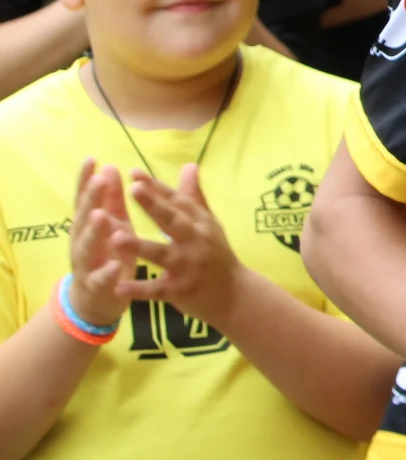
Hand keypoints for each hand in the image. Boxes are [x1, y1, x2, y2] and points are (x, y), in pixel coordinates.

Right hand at [66, 159, 134, 328]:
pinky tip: (113, 265)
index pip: (85, 199)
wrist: (98, 299)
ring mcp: (87, 264)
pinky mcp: (97, 286)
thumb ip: (112, 199)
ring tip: (102, 216)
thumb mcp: (113, 223)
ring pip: (87, 247)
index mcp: (89, 224)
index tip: (92, 159)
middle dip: (90, 200)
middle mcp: (82, 241)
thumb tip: (110, 167)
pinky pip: (101, 279)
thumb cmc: (109, 252)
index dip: (86, 179)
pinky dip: (106, 272)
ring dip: (94, 232)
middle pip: (84, 218)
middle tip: (99, 180)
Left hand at [121, 164, 244, 329]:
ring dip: (140, 246)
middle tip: (134, 189)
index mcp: (200, 223)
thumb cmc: (216, 254)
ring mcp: (189, 267)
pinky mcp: (182, 290)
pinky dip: (139, 289)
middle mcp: (196, 241)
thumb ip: (193, 196)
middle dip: (154, 205)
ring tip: (116, 237)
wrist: (235, 294)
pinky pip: (158, 289)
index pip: (177, 201)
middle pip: (173, 221)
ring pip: (162, 254)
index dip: (157, 187)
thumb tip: (189, 165)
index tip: (134, 173)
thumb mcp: (208, 224)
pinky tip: (119, 287)